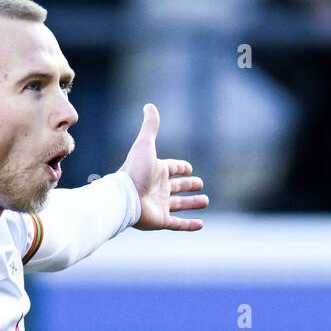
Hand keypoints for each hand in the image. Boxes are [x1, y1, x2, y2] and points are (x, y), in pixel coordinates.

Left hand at [118, 104, 207, 231]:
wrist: (124, 197)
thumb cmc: (134, 171)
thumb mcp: (145, 145)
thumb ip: (150, 127)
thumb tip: (149, 105)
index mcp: (156, 171)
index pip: (172, 168)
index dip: (180, 167)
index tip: (189, 168)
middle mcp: (158, 188)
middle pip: (177, 187)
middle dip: (188, 185)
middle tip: (200, 184)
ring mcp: (160, 205)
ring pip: (179, 205)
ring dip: (192, 203)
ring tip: (205, 200)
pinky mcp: (161, 220)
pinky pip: (178, 224)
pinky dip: (189, 225)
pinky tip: (201, 224)